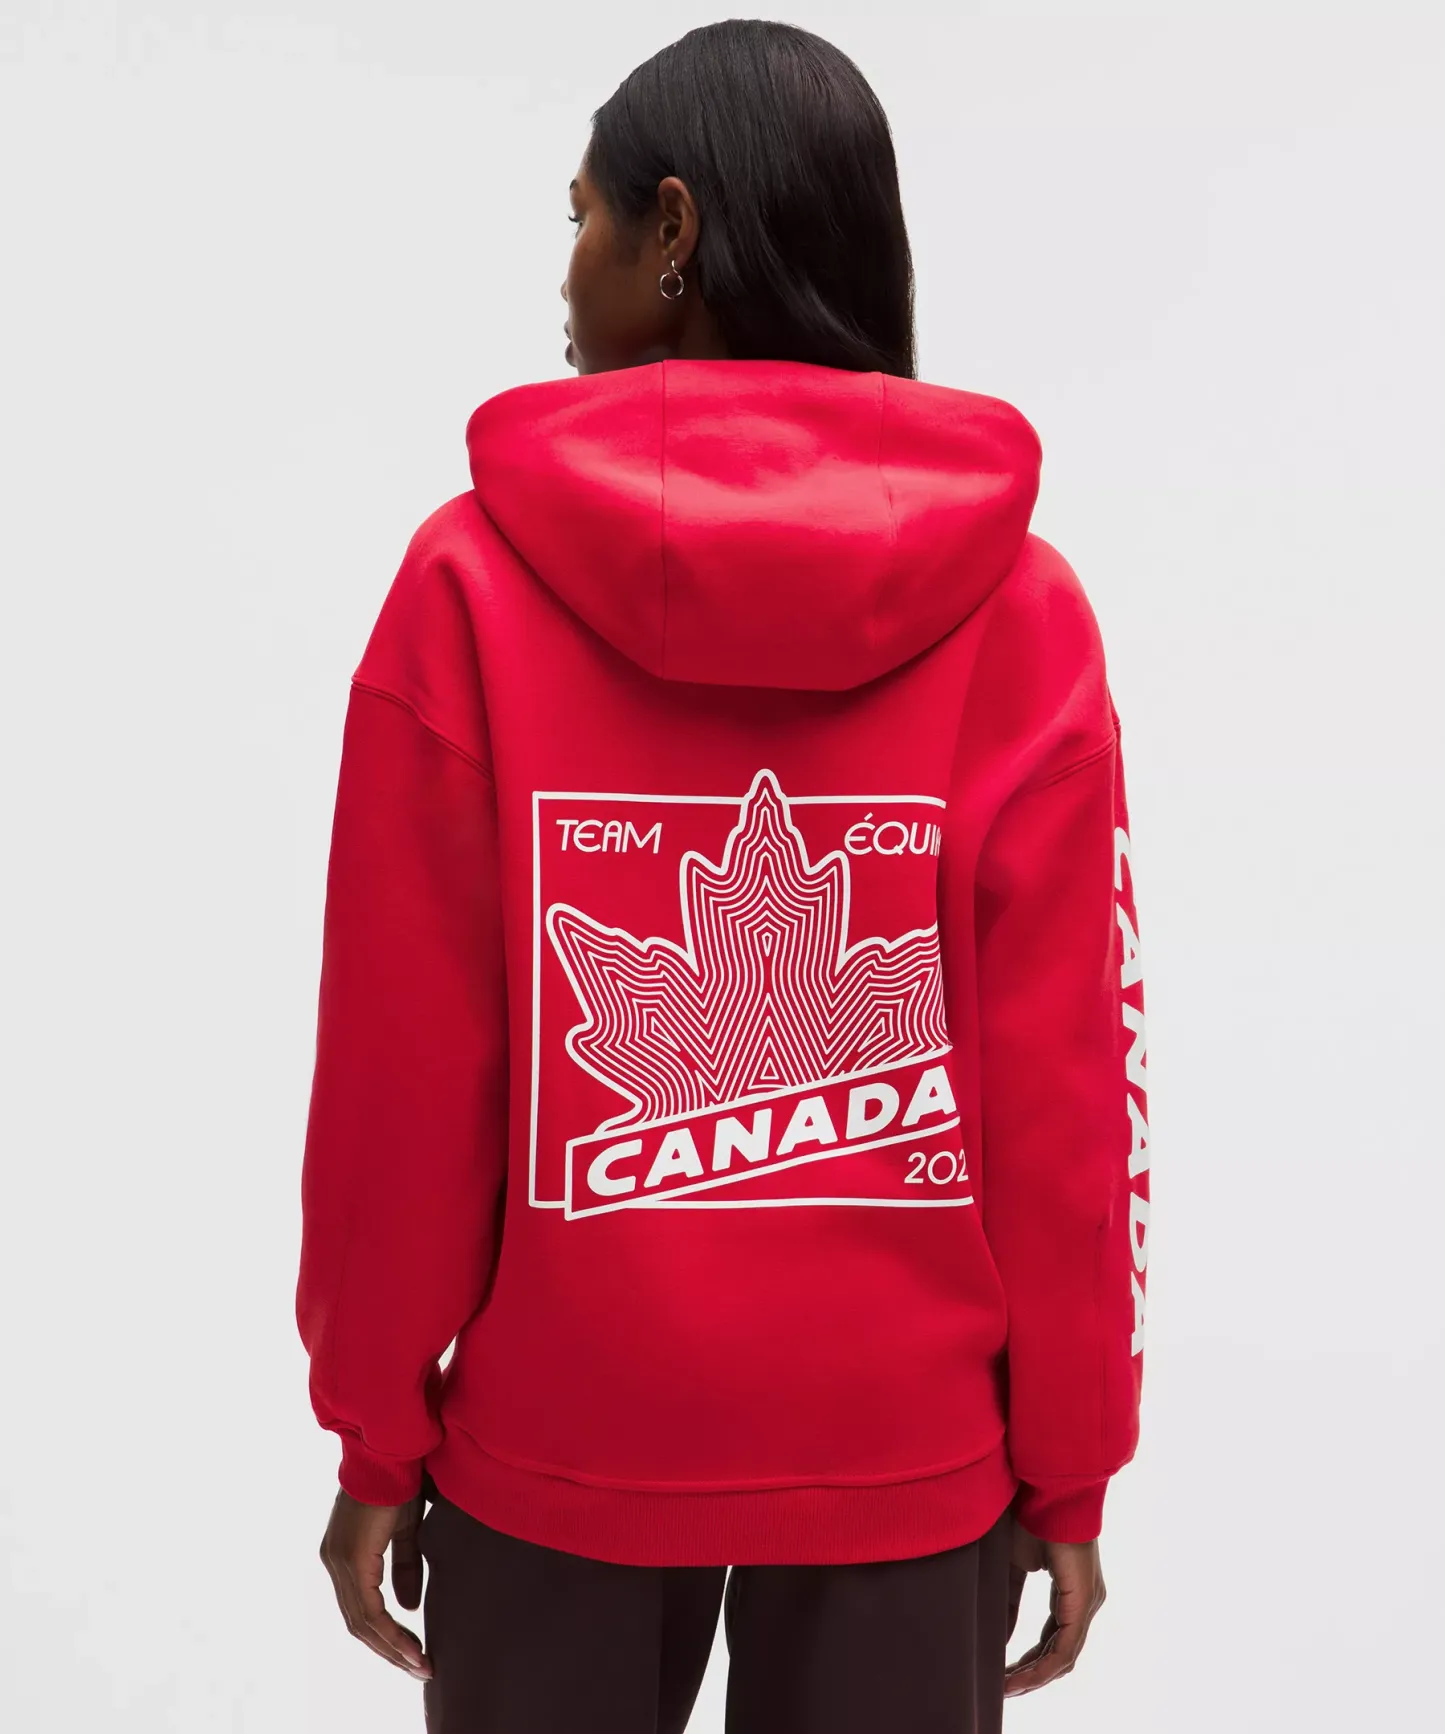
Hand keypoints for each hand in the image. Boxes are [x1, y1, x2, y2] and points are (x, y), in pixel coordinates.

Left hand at [318, 1488, 431, 1680]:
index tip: (414, 1652)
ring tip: (419, 1665)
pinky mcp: (351, 1559)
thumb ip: (404, 1567)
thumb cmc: (400, 1481)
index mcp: (345, 1555)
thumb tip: (408, 1607)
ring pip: (361, 1621)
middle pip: (358, 1622)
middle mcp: (335, 1562)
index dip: (386, 1634)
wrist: (392, 1451)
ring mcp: (339, 1561)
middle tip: (419, 1669)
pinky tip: (410, 1645)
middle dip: (390, 1650)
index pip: (360, 1608)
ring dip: (392, 1648)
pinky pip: (368, 1609)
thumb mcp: (406, 1530)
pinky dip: (389, 1632)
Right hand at [1003, 1518, 1105, 1695]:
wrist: (1044, 1490)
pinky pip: (1066, 1647)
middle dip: (1030, 1674)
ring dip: (1035, 1676)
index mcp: (1071, 1591)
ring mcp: (1088, 1602)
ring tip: (1007, 1688)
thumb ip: (1009, 1601)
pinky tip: (1020, 1677)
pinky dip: (1042, 1667)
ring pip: (1064, 1656)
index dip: (1029, 1659)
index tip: (1003, 1673)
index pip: (1053, 1638)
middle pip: (1060, 1652)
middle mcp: (1086, 1601)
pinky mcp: (1083, 1601)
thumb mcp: (1012, 1566)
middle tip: (1003, 1688)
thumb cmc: (1029, 1516)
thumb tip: (999, 1638)